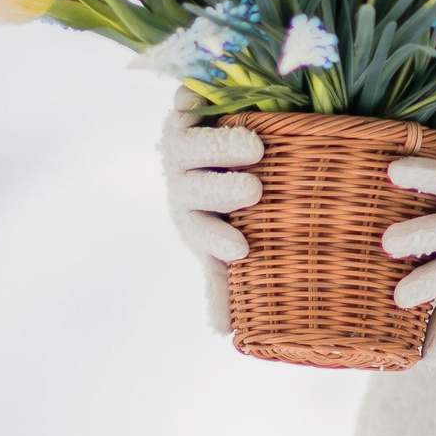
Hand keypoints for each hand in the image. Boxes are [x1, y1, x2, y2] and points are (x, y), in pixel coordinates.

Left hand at [159, 96, 262, 329]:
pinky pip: (186, 101)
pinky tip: (212, 101)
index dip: (215, 243)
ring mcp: (181, 139)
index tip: (240, 251)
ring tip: (253, 148)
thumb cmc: (218, 198)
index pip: (199, 233)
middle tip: (252, 192)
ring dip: (220, 147)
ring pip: (192, 145)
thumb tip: (224, 334)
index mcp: (191, 216)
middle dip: (220, 192)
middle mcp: (182, 179)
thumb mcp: (218, 236)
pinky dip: (195, 100)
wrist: (198, 135)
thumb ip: (221, 278)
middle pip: (195, 188)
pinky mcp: (184, 104)